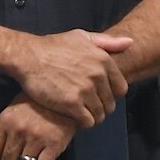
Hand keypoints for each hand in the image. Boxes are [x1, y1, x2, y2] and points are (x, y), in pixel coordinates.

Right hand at [11, 29, 131, 127]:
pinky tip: (73, 116)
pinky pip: (87, 122)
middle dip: (101, 107)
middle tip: (87, 105)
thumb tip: (130, 42)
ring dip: (92, 116)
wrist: (29, 56)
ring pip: (100, 115)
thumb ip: (108, 42)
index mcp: (104, 61)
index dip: (111, 94)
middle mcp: (98, 76)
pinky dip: (82, 123)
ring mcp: (85, 91)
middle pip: (110, 104)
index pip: (121, 89)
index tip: (99, 95)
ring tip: (80, 112)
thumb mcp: (82, 36)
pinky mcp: (72, 104)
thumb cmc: (53, 46)